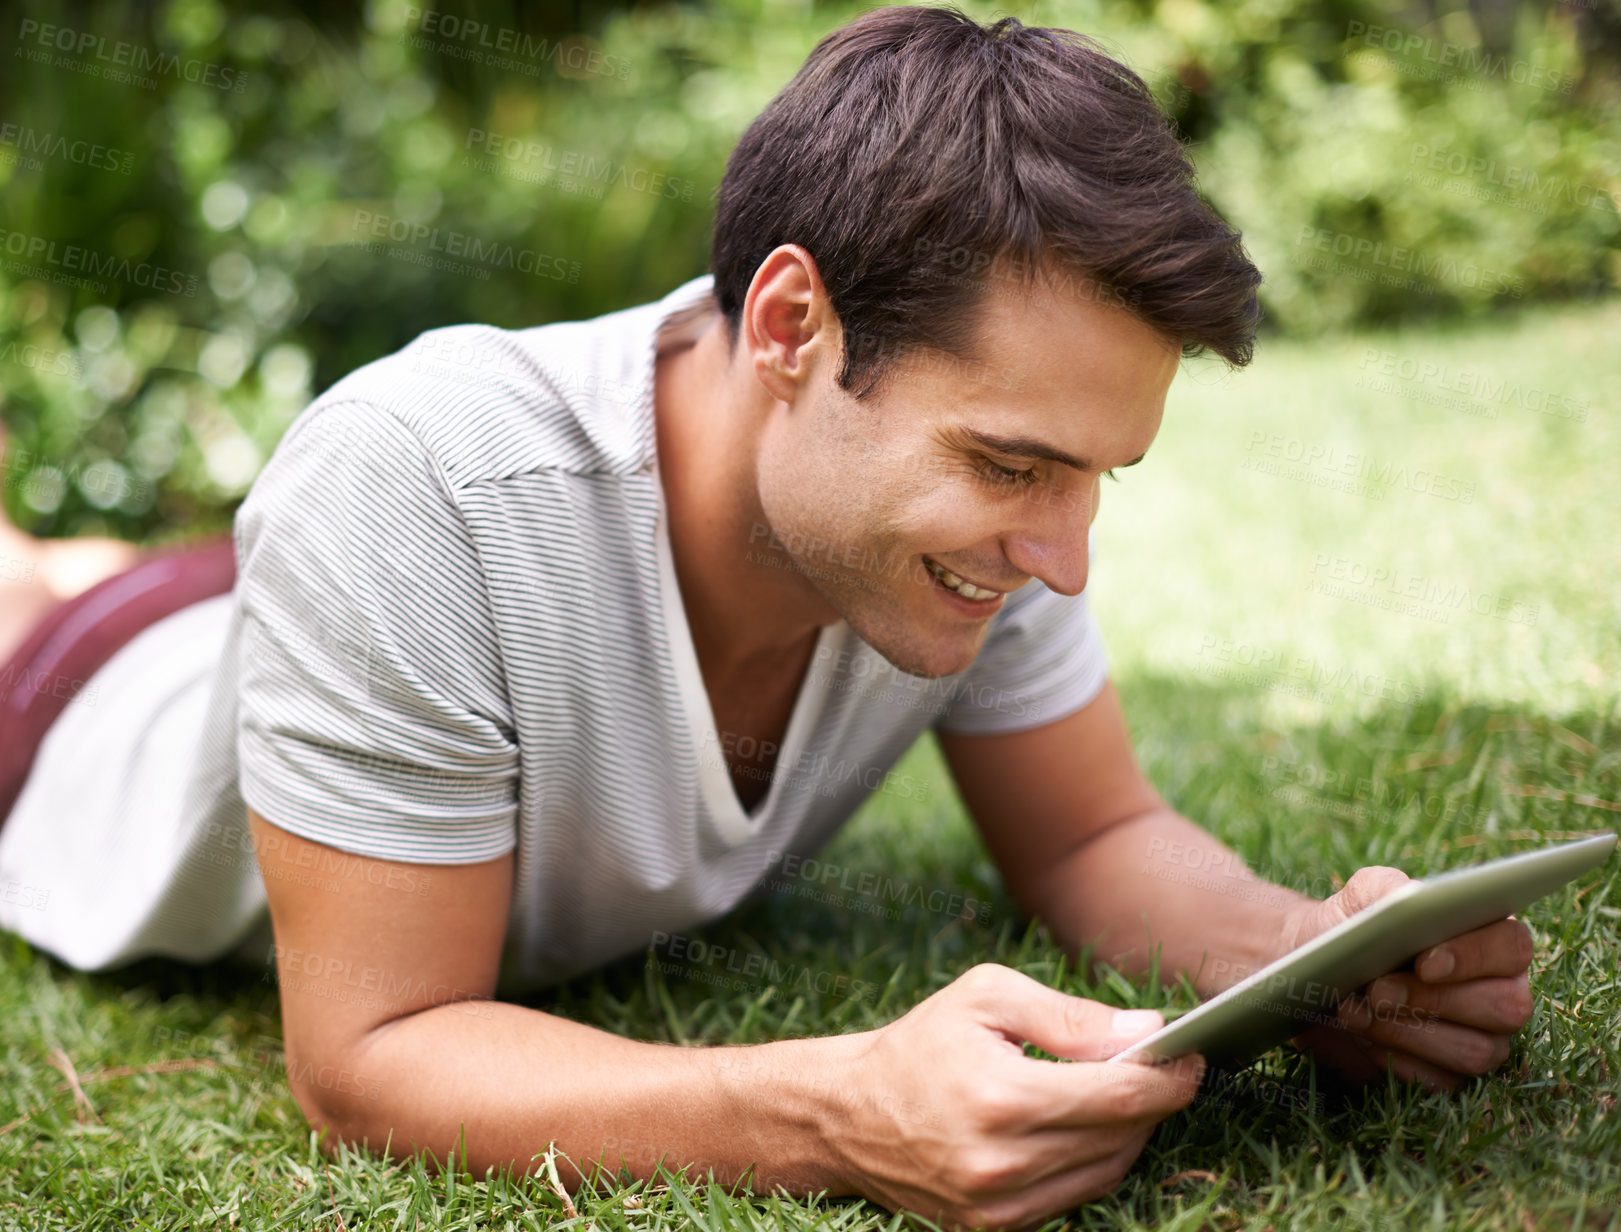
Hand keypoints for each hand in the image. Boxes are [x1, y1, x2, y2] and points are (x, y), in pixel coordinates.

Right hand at [830, 963, 1205, 1230]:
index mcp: (1000, 1097)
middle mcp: (1003, 1161)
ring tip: (1123, 1093)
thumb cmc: (921, 1044)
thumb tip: (1145, 1032)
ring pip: (1106, 1171)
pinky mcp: (995, 1228)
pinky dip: (1095, 1161)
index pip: (1119, 1097)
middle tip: (1164, 1067)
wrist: (850, 1115)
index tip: (1192, 1056)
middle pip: (1120, 1136)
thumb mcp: (986, 998)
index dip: (1169, 1078)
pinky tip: (1087, 1127)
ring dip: (1129, 1133)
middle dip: (1153, 1100)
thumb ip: (1069, 1015)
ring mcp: (999, 1205)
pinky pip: (1075, 1195)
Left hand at [1278, 866, 1534, 1091]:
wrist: (1319, 970)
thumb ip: (1386, 887)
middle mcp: (1501, 991)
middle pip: (1505, 1006)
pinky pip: (1443, 1082)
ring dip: (1408, 1032)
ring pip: (1476, 1052)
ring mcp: (1483, 1038)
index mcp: (1490, 939)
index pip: (1512, 947)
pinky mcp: (1452, 1075)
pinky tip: (1364, 1039)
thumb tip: (1406, 899)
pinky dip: (1398, 1060)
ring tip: (1355, 1011)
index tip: (1425, 961)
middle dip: (1434, 1000)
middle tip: (1377, 990)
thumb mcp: (1362, 896)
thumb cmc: (1354, 927)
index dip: (1475, 956)